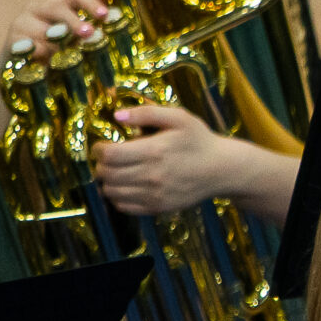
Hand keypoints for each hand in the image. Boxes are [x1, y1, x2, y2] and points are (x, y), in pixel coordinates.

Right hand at [4, 0, 114, 61]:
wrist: (18, 67)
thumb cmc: (52, 47)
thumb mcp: (72, 32)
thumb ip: (86, 16)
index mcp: (57, 4)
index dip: (91, 3)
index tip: (105, 15)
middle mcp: (38, 9)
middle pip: (57, 8)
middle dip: (74, 22)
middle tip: (89, 33)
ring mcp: (21, 23)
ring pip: (45, 32)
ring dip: (58, 48)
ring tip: (61, 59)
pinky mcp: (11, 40)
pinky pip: (31, 48)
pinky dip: (41, 56)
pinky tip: (43, 62)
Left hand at [92, 104, 244, 214]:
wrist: (223, 169)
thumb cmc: (199, 140)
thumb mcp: (179, 118)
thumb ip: (146, 113)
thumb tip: (118, 116)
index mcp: (154, 151)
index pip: (108, 155)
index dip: (98, 149)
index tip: (102, 146)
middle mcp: (152, 176)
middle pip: (106, 174)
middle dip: (101, 165)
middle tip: (109, 159)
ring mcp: (155, 194)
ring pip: (111, 192)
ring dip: (108, 182)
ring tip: (117, 173)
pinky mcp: (158, 207)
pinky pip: (124, 207)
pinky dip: (118, 197)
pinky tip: (127, 186)